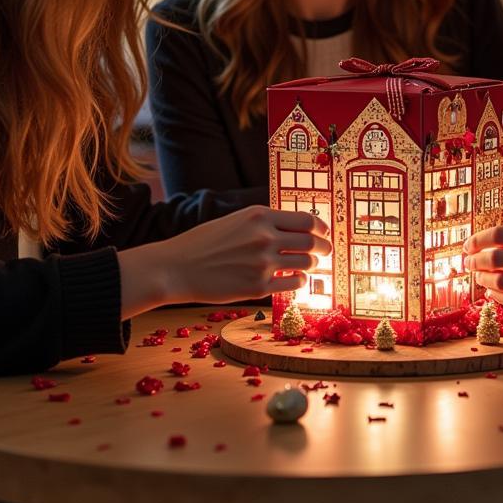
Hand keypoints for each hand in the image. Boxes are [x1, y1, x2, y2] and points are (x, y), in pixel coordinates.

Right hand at [118, 206, 331, 317]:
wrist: (176, 268)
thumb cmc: (204, 243)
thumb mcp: (236, 221)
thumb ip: (264, 223)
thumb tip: (295, 229)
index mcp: (259, 215)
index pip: (306, 219)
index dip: (320, 227)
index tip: (324, 232)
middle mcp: (265, 237)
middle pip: (311, 241)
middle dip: (324, 248)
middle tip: (325, 252)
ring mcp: (263, 263)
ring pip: (306, 263)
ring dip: (312, 266)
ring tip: (310, 267)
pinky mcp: (258, 287)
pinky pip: (293, 284)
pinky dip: (299, 282)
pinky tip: (295, 281)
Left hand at [462, 208, 502, 313]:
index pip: (499, 235)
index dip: (477, 240)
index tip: (467, 245)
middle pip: (495, 260)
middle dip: (474, 262)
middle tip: (467, 263)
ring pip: (502, 283)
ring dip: (483, 280)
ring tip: (478, 277)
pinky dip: (498, 297)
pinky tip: (492, 292)